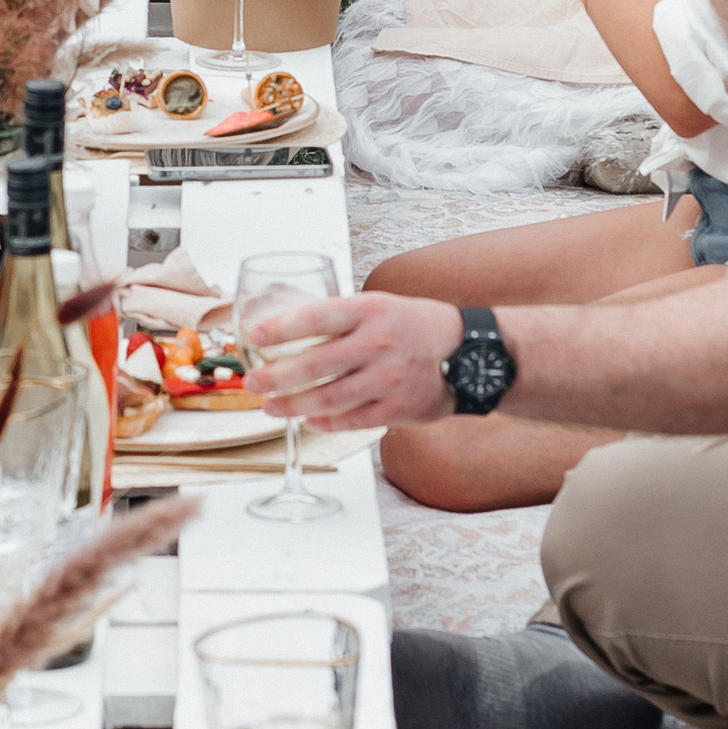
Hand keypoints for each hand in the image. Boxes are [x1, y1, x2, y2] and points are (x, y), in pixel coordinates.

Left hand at [247, 288, 461, 429]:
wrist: (475, 354)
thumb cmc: (419, 326)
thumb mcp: (383, 306)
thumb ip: (343, 319)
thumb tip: (291, 328)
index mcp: (371, 310)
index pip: (317, 317)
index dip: (281, 327)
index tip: (254, 335)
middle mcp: (378, 344)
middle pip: (314, 364)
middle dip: (275, 377)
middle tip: (251, 383)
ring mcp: (388, 379)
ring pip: (328, 399)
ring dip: (292, 405)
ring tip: (271, 407)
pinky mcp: (398, 409)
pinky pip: (351, 420)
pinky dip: (324, 422)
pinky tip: (308, 420)